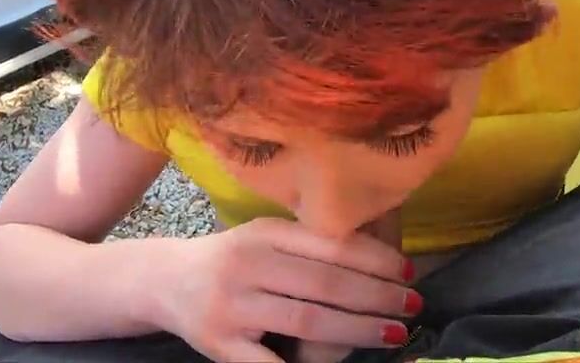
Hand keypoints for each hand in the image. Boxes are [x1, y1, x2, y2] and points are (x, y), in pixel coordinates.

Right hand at [139, 217, 419, 361]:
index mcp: (265, 233)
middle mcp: (248, 265)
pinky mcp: (221, 345)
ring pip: (308, 321)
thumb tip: (383, 257)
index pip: (331, 245)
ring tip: (394, 332)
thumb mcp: (266, 238)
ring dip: (359, 329)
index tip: (409, 273)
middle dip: (377, 296)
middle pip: (326, 284)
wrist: (165, 281)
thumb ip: (311, 246)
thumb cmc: (233, 259)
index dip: (376, 260)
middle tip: (414, 305)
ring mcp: (233, 307)